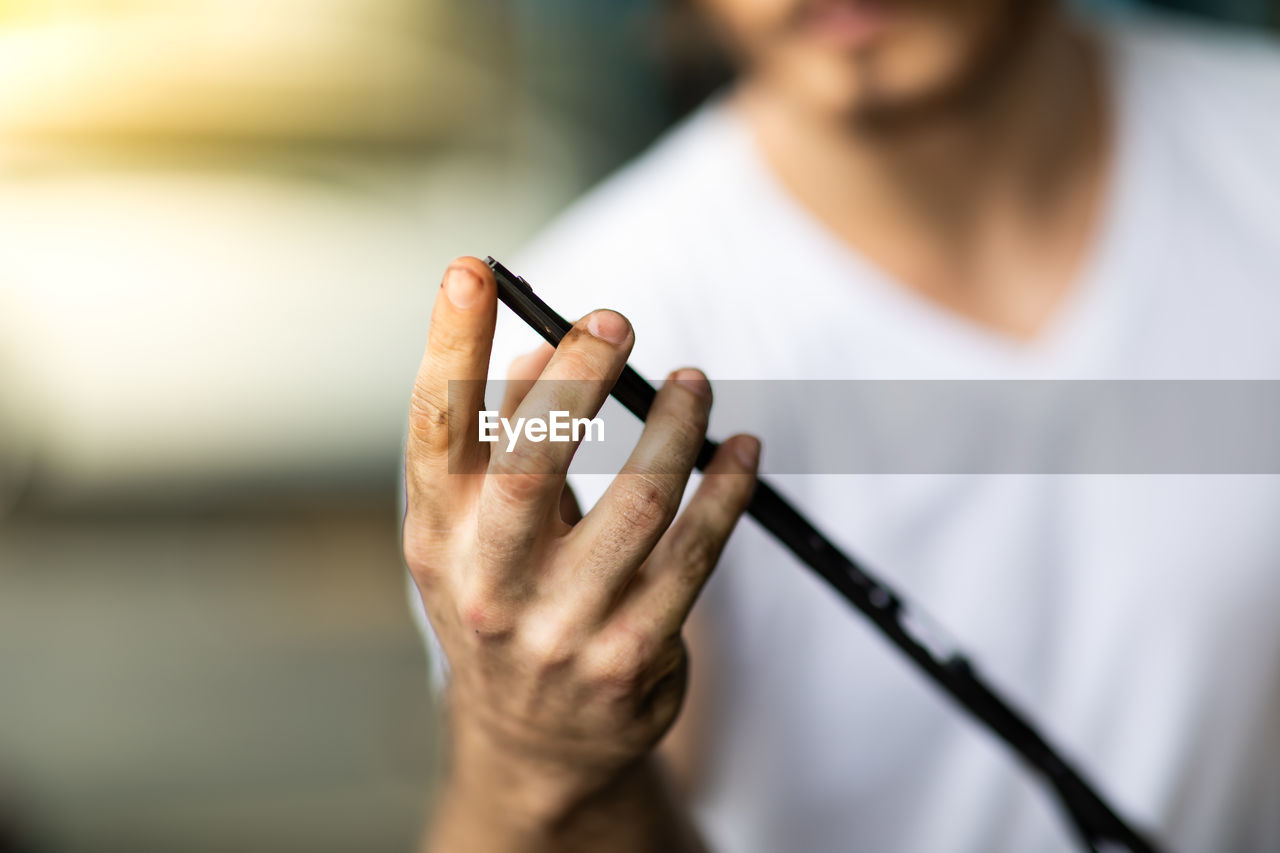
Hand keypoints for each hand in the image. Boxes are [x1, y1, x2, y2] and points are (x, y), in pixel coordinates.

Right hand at [403, 257, 758, 827]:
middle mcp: (488, 583)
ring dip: (673, 428)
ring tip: (694, 382)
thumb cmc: (505, 604)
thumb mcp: (476, 532)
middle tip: (616, 322)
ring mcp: (559, 627)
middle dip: (578, 379)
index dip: (450, 345)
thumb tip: (537, 347)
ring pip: (637, 504)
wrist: (532, 742)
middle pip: (532, 460)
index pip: (435, 428)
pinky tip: (741, 449)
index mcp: (440, 537)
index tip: (472, 269)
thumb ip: (499, 441)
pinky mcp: (629, 656)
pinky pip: (695, 556)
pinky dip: (726, 491)